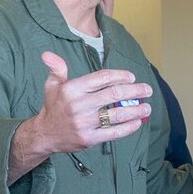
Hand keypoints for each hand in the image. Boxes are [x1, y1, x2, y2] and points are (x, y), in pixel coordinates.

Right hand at [37, 51, 152, 150]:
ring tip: (147, 107)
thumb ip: (57, 69)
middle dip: (135, 91)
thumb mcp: (52, 85)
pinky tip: (137, 122)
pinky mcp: (89, 139)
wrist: (45, 135)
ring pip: (117, 114)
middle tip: (147, 90)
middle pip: (113, 94)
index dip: (120, 76)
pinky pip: (113, 132)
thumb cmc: (54, 106)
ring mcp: (84, 123)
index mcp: (71, 89)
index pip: (101, 78)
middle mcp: (78, 105)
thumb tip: (48, 54)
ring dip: (136, 110)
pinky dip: (128, 127)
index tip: (132, 77)